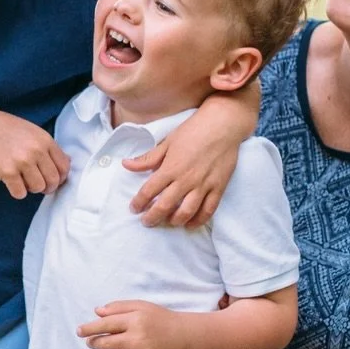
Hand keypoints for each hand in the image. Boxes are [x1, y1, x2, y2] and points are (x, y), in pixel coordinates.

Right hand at [0, 109, 69, 200]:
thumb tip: (67, 163)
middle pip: (53, 181)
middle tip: (36, 184)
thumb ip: (48, 147)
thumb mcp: (32, 132)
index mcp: (45, 140)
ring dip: (30, 188)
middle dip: (46, 187)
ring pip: (38, 188)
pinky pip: (20, 193)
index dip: (59, 178)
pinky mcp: (8, 171)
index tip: (51, 179)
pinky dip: (16, 191)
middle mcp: (36, 150)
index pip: (64, 167)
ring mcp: (22, 161)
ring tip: (21, 179)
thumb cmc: (7, 130)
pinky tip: (10, 181)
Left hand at [78, 299, 184, 348]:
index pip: (106, 325)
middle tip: (89, 343)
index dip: (89, 328)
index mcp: (135, 321)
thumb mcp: (140, 306)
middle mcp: (138, 339)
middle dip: (93, 344)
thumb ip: (118, 307)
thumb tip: (96, 312)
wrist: (182, 337)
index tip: (79, 331)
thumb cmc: (158, 319)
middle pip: (107, 344)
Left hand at [124, 85, 255, 226]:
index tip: (134, 208)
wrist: (223, 125)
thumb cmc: (193, 130)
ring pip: (186, 212)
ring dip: (174, 221)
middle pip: (164, 206)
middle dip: (152, 217)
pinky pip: (208, 210)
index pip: (149, 191)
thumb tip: (126, 164)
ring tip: (167, 222)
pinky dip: (198, 221)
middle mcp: (185, 180)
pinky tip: (189, 224)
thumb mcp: (168, 142)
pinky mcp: (218, 188)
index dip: (139, 202)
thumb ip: (148, 158)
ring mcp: (203, 185)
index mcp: (170, 168)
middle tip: (146, 221)